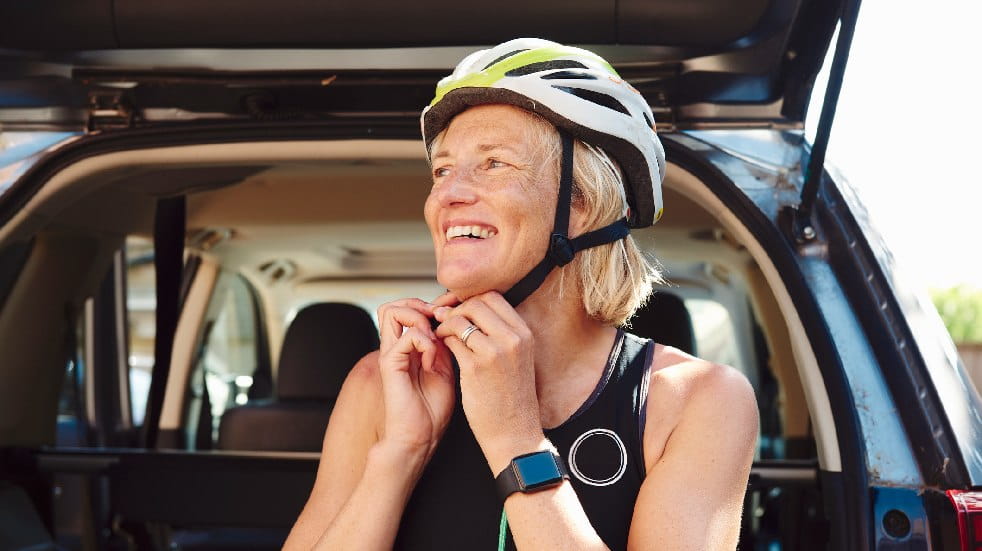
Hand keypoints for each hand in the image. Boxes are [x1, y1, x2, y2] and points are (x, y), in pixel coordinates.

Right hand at [376, 293, 457, 466]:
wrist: (421, 438)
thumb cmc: (432, 409)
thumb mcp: (445, 368)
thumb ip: (443, 345)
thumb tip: (450, 323)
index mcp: (407, 347)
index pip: (407, 309)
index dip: (429, 305)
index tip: (450, 316)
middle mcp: (395, 347)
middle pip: (394, 305)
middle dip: (419, 305)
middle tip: (440, 321)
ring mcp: (391, 355)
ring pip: (392, 311)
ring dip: (418, 318)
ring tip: (435, 338)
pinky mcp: (390, 366)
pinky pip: (405, 337)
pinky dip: (424, 342)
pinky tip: (433, 360)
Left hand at [434, 291, 544, 471]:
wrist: (514, 432)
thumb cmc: (512, 397)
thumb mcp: (517, 359)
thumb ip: (501, 334)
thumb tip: (473, 311)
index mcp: (525, 334)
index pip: (494, 297)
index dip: (471, 300)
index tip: (458, 310)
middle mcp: (513, 339)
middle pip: (476, 303)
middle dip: (455, 309)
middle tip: (443, 319)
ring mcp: (495, 352)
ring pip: (461, 319)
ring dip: (445, 323)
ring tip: (440, 334)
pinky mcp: (476, 368)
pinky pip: (451, 340)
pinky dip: (440, 339)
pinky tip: (437, 348)